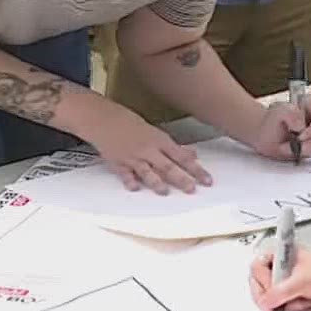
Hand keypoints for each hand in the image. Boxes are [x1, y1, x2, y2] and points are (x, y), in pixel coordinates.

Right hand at [78, 104, 212, 193]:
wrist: (103, 119)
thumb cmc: (130, 124)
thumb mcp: (155, 133)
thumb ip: (173, 147)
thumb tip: (192, 154)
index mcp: (159, 141)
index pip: (182, 157)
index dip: (196, 169)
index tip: (207, 180)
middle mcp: (148, 150)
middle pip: (167, 166)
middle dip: (180, 178)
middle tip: (192, 189)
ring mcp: (133, 157)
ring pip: (146, 171)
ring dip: (156, 182)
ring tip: (164, 192)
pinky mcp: (118, 162)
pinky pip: (125, 173)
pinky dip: (129, 180)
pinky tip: (134, 188)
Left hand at [248, 92, 310, 160]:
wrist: (266, 134)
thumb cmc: (272, 121)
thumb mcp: (276, 112)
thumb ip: (289, 113)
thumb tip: (301, 125)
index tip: (300, 137)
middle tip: (296, 146)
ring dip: (307, 149)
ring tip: (289, 147)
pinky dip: (306, 153)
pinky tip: (295, 150)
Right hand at [250, 246, 310, 310]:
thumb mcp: (302, 282)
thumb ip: (279, 293)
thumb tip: (264, 302)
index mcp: (281, 253)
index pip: (257, 268)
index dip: (261, 282)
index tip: (268, 293)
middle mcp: (283, 266)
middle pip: (261, 283)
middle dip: (270, 295)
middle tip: (277, 303)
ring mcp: (289, 280)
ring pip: (272, 296)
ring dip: (282, 303)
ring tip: (298, 300)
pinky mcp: (297, 292)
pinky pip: (285, 304)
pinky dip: (291, 307)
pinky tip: (302, 304)